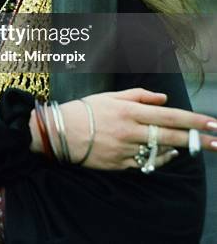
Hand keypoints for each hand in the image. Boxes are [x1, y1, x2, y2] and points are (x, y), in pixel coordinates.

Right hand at [54, 88, 216, 169]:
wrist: (59, 132)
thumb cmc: (84, 110)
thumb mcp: (109, 96)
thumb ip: (138, 95)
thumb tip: (164, 99)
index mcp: (128, 110)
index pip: (168, 115)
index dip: (192, 120)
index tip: (212, 123)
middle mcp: (130, 130)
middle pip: (171, 136)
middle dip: (197, 139)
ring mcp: (126, 149)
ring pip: (160, 152)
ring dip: (177, 149)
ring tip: (188, 146)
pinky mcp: (120, 164)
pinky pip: (147, 164)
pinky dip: (159, 159)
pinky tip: (165, 154)